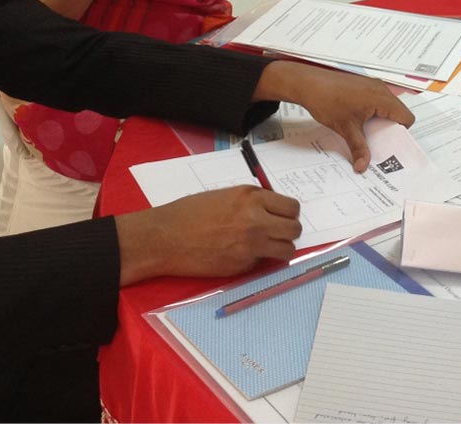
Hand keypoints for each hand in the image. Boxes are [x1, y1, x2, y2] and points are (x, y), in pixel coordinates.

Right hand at [116, 186, 300, 282]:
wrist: (165, 237)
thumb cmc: (189, 212)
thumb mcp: (225, 197)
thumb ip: (251, 203)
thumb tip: (270, 212)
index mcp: (251, 197)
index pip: (292, 207)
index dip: (288, 214)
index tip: (281, 217)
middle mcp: (256, 219)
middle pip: (295, 229)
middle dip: (289, 232)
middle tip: (276, 234)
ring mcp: (251, 244)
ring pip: (287, 250)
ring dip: (280, 249)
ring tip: (265, 248)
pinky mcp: (242, 265)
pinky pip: (262, 263)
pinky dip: (255, 261)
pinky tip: (237, 255)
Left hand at [256, 62, 415, 171]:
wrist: (309, 84)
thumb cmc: (327, 99)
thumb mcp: (346, 129)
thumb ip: (359, 148)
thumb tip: (363, 165)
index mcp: (381, 98)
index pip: (406, 117)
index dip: (401, 132)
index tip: (391, 143)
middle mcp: (380, 89)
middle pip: (398, 112)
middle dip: (389, 128)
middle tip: (378, 142)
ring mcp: (372, 86)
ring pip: (387, 107)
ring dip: (380, 121)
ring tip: (366, 132)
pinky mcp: (363, 86)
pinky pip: (377, 101)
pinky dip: (372, 113)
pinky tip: (358, 121)